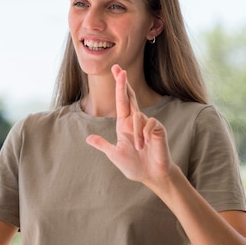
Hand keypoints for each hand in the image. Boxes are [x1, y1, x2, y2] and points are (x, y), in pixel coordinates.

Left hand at [85, 64, 172, 185]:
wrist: (151, 176)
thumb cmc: (134, 165)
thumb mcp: (114, 154)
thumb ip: (103, 145)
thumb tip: (88, 138)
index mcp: (124, 124)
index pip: (122, 101)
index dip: (119, 85)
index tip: (117, 70)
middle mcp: (135, 121)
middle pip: (130, 97)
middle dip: (123, 83)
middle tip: (119, 68)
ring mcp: (147, 123)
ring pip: (137, 117)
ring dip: (136, 135)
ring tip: (139, 149)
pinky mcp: (157, 129)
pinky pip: (149, 124)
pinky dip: (144, 135)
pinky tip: (147, 145)